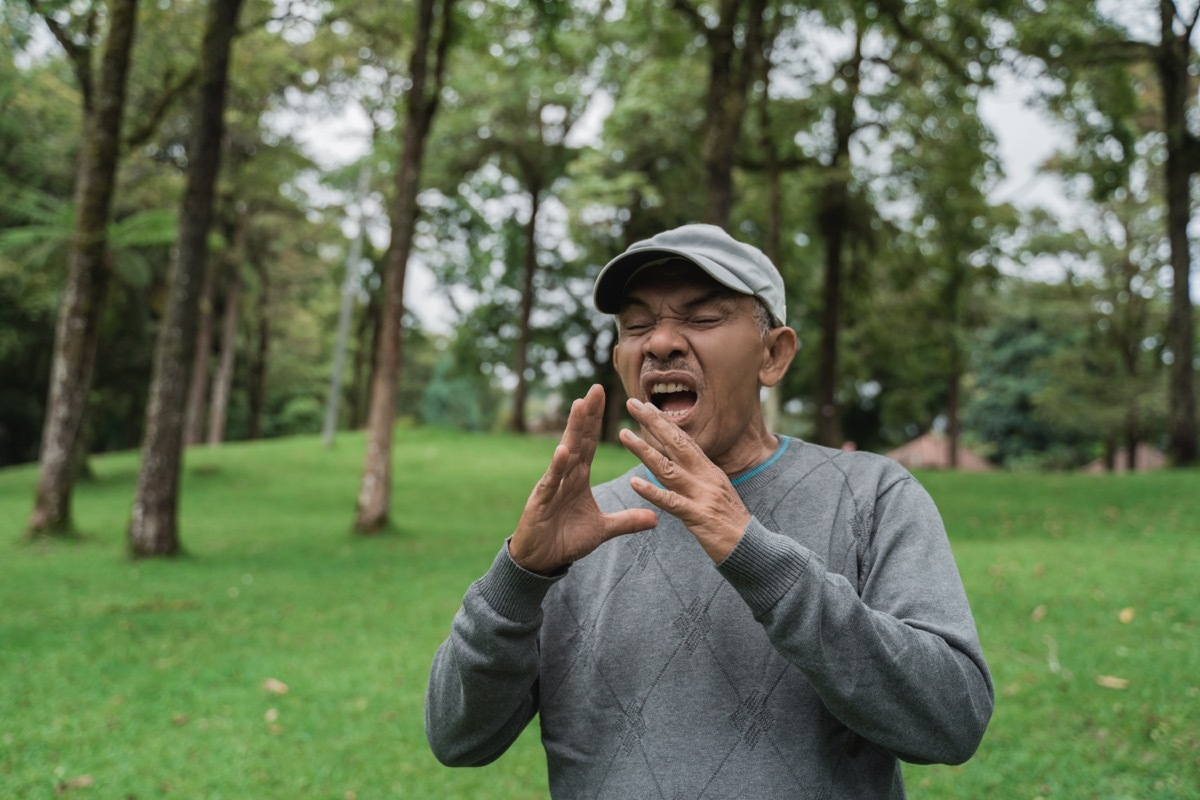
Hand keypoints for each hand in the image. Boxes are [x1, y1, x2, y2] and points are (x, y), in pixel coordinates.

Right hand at [508, 385, 658, 573]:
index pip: (589, 443)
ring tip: (579, 406)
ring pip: (565, 453)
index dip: (595, 420)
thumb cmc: (566, 539)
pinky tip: (563, 450)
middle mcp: (565, 476)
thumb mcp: (603, 529)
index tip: (602, 395)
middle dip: (586, 414)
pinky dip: (557, 466)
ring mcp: (552, 485)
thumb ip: (627, 521)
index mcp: (578, 478)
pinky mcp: (541, 501)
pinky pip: (551, 481)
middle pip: (578, 439)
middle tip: (595, 388)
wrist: (542, 560)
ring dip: (572, 430)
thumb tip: (656, 518)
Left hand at [619, 397, 751, 562]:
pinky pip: (671, 502)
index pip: (685, 440)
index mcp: (710, 471)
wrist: (752, 549)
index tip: (646, 406)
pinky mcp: (698, 516)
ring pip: (668, 468)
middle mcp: (706, 477)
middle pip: (676, 443)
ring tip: (624, 435)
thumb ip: (697, 478)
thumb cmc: (730, 523)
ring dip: (644, 450)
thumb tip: (678, 465)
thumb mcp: (716, 493)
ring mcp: (702, 495)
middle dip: (653, 422)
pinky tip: (634, 482)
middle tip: (632, 403)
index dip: (665, 422)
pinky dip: (652, 491)